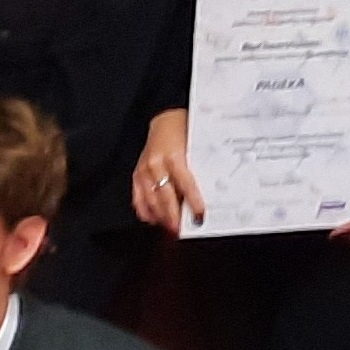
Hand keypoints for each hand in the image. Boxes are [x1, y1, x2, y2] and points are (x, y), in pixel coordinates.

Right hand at [131, 110, 201, 228]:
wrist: (165, 119)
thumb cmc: (184, 132)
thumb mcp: (196, 147)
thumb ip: (200, 168)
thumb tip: (212, 192)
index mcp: (174, 156)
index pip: (185, 184)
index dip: (193, 202)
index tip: (200, 215)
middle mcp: (156, 164)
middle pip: (165, 196)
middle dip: (173, 216)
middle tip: (181, 229)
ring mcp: (144, 170)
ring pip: (150, 199)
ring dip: (161, 216)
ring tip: (170, 227)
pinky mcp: (137, 173)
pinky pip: (138, 196)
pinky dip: (145, 210)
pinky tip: (153, 219)